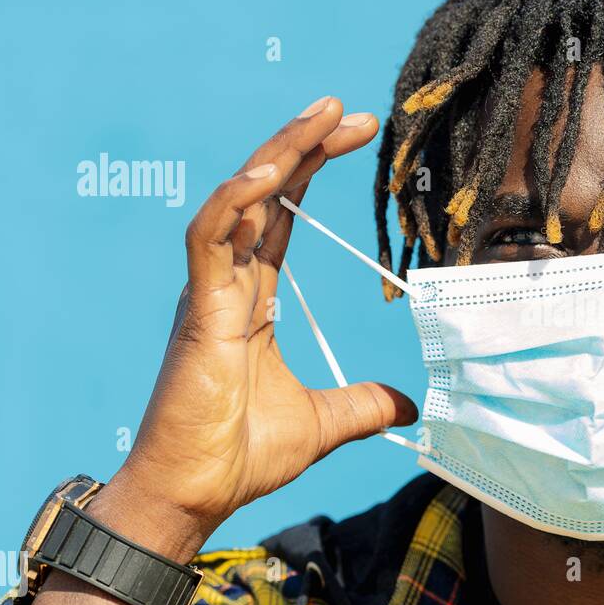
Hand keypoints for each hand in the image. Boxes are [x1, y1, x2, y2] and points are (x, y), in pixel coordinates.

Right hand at [92, 97, 417, 560]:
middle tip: (349, 108)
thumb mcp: (324, 423)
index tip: (360, 134)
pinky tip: (269, 173)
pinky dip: (235, 202)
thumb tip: (409, 407)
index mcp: (251, 299)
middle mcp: (226, 284)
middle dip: (304, 145)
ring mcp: (208, 293)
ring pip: (238, 202)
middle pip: (265, 195)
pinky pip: (208, 239)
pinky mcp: (196, 313)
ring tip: (322, 117)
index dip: (314, 170)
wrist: (194, 496)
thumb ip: (363, 404)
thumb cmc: (240, 456)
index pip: (284, 216)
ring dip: (278, 155)